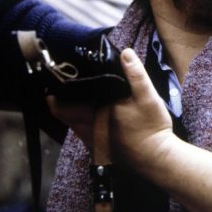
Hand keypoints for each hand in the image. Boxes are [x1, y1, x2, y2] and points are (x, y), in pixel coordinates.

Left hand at [46, 47, 173, 173]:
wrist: (157, 159)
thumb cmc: (151, 127)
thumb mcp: (148, 96)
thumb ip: (136, 74)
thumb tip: (125, 52)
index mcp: (94, 113)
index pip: (60, 105)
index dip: (54, 93)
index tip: (56, 79)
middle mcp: (88, 129)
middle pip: (63, 115)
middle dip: (62, 100)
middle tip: (69, 85)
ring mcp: (93, 141)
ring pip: (72, 125)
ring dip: (72, 112)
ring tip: (81, 97)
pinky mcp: (100, 150)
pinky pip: (83, 134)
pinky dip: (82, 123)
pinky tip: (95, 115)